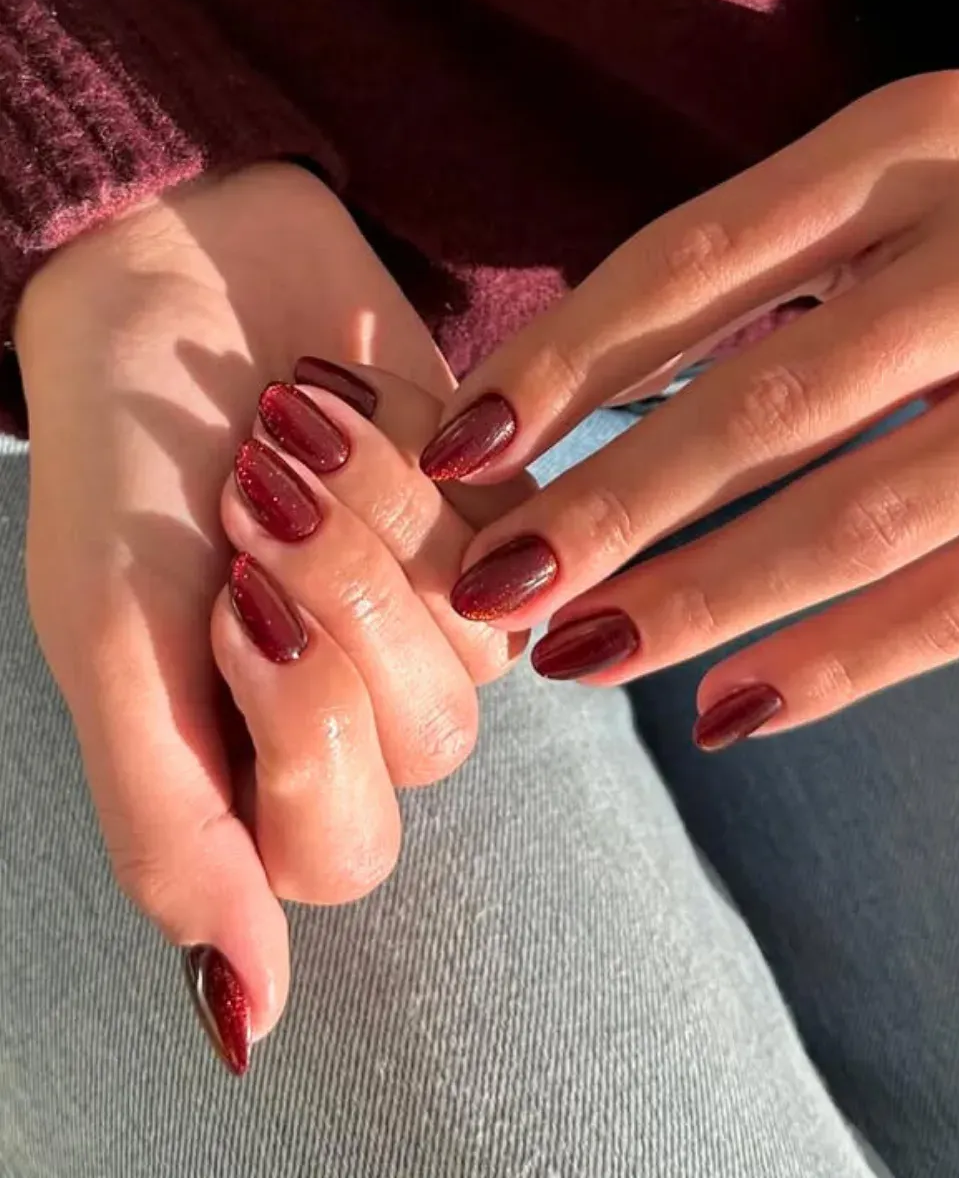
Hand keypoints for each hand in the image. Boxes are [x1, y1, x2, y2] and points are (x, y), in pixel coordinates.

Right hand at [15, 161, 518, 1071]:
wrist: (182, 273)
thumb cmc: (125, 453)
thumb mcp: (109, 639)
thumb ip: (168, 825)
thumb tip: (242, 1019)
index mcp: (248, 766)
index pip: (336, 848)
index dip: (297, 724)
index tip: (224, 601)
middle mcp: (352, 712)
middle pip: (427, 742)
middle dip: (339, 593)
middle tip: (250, 488)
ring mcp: (432, 619)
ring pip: (480, 637)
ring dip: (373, 510)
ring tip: (286, 426)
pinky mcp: (494, 525)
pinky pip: (515, 533)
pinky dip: (419, 456)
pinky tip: (346, 404)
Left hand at [420, 71, 958, 748]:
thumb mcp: (890, 193)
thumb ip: (761, 271)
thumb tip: (543, 410)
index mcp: (919, 139)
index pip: (694, 260)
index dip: (562, 362)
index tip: (455, 452)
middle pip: (768, 398)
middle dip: (613, 506)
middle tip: (491, 589)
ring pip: (861, 514)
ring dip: (701, 599)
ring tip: (575, 654)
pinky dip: (841, 663)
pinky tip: (727, 711)